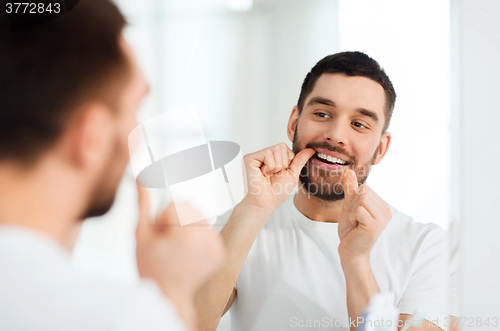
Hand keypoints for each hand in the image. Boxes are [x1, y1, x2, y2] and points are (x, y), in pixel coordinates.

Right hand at [135, 185, 224, 300]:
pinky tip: (188, 255)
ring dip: (188, 229)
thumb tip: (139, 180)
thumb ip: (142, 205)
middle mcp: (205, 236)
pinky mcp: (220, 252)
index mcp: (186, 231)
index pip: (176, 204)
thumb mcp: (141, 236)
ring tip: (178, 250)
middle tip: (168, 244)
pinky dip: (199, 239)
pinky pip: (209, 231)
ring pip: (200, 219)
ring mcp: (215, 245)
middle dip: (177, 222)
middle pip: (190, 209)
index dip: (163, 219)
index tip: (161, 237)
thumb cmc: (152, 269)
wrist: (168, 296)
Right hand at [242, 143, 315, 212]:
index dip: (287, 162)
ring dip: (276, 166)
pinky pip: (267, 153)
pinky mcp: (249, 158)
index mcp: (272, 157)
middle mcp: (263, 155)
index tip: (279, 173)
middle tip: (273, 175)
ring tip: (267, 175)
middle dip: (282, 164)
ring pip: (275, 149)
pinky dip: (269, 167)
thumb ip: (300, 160)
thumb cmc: (277, 192)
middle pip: (281, 146)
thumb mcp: (292, 174)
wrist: (266, 202)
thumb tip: (312, 149)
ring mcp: (256, 156)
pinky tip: (262, 174)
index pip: (285, 147)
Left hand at [338, 169, 391, 260]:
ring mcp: (382, 219)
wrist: (350, 250)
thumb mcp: (350, 206)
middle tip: (356, 220)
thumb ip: (351, 189)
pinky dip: (352, 217)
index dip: (355, 200)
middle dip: (353, 205)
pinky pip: (358, 210)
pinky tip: (357, 228)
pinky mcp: (375, 226)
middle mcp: (387, 211)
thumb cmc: (351, 230)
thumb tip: (349, 171)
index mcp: (383, 206)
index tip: (357, 215)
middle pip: (364, 192)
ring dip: (352, 212)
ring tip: (357, 223)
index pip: (365, 188)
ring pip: (361, 199)